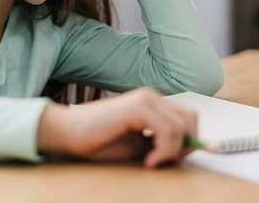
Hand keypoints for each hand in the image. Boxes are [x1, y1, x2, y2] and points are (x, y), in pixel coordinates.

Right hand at [37, 88, 197, 167]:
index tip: (180, 159)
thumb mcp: (137, 145)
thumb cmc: (97, 140)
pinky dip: (163, 150)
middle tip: (166, 161)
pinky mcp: (137, 108)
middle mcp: (151, 96)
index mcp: (151, 103)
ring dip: (172, 151)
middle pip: (191, 118)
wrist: (68, 131)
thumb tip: (184, 149)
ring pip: (180, 126)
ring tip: (152, 162)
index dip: (190, 139)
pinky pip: (166, 130)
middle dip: (185, 144)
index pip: (187, 116)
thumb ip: (158, 142)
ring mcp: (144, 99)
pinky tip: (148, 160)